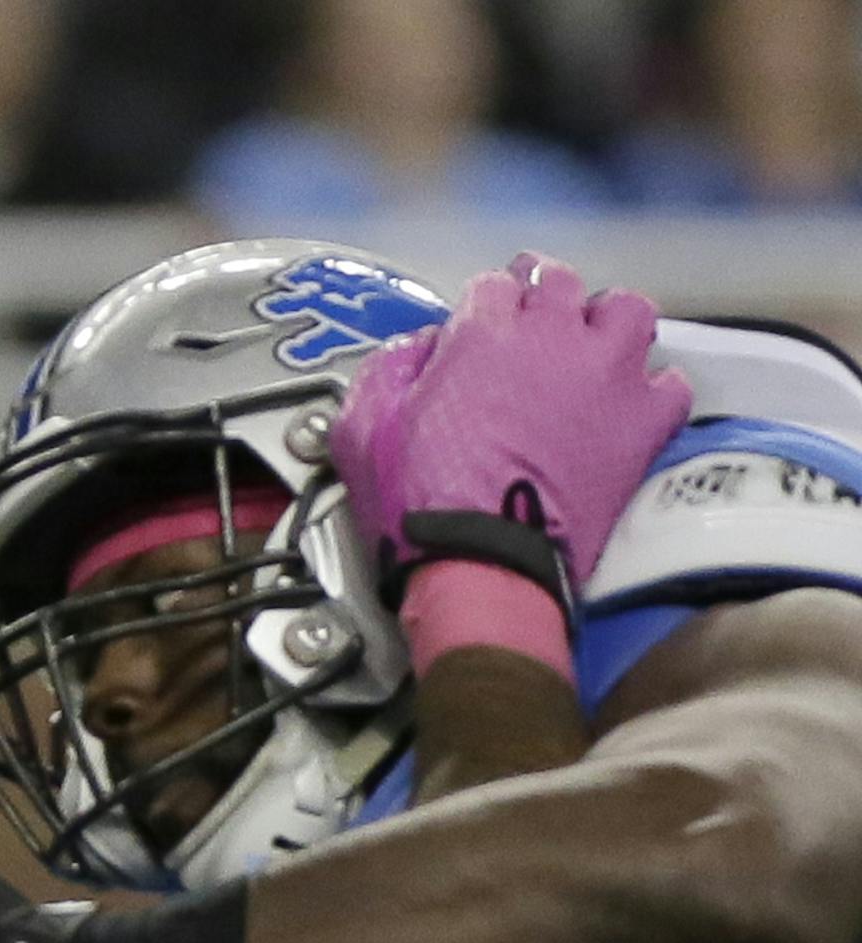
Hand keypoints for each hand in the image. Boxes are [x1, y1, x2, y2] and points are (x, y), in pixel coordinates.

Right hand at [332, 253, 691, 597]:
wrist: (483, 570)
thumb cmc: (415, 507)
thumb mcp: (363, 432)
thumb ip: (387, 371)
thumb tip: (420, 349)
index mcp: (484, 331)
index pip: (492, 285)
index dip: (481, 312)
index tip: (474, 343)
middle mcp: (553, 335)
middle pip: (558, 282)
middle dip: (541, 301)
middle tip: (529, 340)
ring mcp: (607, 374)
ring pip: (626, 311)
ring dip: (606, 328)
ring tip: (588, 360)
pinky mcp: (643, 423)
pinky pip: (669, 385)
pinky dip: (650, 394)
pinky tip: (626, 413)